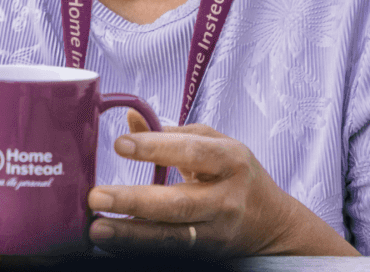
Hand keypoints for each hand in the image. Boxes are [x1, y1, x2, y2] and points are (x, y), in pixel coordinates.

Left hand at [86, 112, 357, 256]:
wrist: (273, 224)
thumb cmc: (235, 173)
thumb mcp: (213, 144)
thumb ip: (171, 132)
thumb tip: (130, 117)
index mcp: (229, 159)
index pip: (190, 152)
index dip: (154, 147)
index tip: (119, 145)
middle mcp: (225, 198)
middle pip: (178, 203)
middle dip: (134, 201)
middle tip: (96, 197)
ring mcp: (216, 231)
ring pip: (171, 236)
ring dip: (130, 235)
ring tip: (96, 230)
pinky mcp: (206, 253)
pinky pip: (169, 251)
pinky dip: (138, 247)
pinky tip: (112, 241)